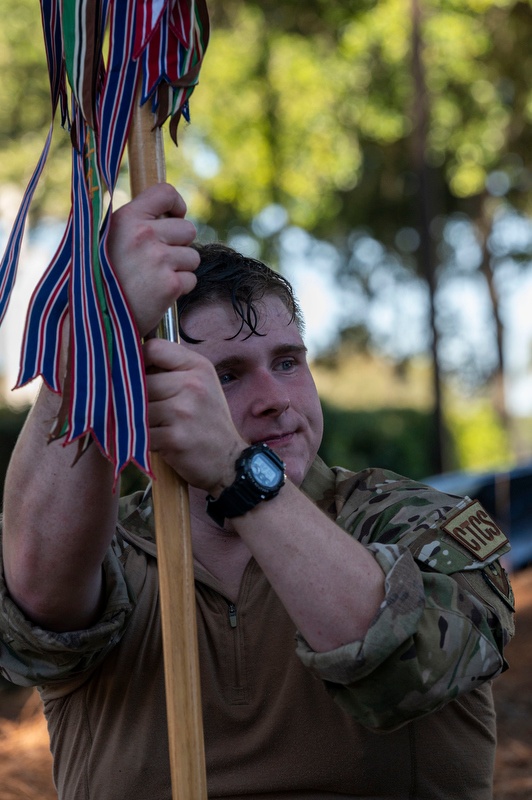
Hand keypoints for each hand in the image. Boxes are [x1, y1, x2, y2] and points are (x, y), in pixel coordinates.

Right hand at [107, 184, 199, 336]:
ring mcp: (159, 259)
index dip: (176, 206)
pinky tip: (158, 295)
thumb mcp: (104, 240)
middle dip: (179, 245)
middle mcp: (144, 235)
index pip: (166, 193)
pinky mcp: (170, 285)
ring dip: (180, 269)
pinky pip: (191, 279)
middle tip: (159, 261)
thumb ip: (132, 224)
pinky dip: (179, 289)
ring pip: (192, 257)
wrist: (93, 319)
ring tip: (154, 280)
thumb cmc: (98, 280)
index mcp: (127, 218)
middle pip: (188, 229)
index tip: (174, 218)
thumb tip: (162, 213)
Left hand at [143, 338, 246, 492]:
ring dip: (136, 420)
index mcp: (198, 366)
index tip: (138, 375)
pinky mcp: (175, 438)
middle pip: (139, 379)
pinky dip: (140, 439)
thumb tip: (126, 360)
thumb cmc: (208, 421)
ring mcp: (184, 411)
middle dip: (135, 397)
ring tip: (153, 427)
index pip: (154, 348)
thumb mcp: (200, 385)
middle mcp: (193, 384)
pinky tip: (155, 441)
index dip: (138, 361)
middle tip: (145, 410)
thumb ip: (171, 370)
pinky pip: (140, 433)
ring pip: (136, 407)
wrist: (229, 461)